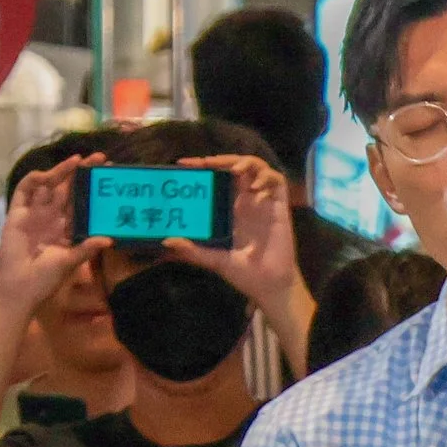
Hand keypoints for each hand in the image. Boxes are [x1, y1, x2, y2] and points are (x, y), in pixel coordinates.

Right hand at [0, 155, 110, 315]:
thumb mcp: (70, 262)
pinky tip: (48, 175)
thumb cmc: (45, 278)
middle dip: (82, 173)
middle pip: (68, 189)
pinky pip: (25, 190)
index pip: (82, 202)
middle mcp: (52, 217)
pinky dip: (35, 179)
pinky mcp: (17, 213)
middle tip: (99, 158)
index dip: (93, 189)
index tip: (109, 176)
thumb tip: (110, 239)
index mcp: (67, 227)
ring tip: (78, 161)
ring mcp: (35, 213)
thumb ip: (86, 249)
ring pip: (49, 185)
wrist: (19, 287)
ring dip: (62, 171)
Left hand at [164, 155, 305, 311]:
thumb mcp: (214, 261)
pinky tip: (256, 187)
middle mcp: (246, 201)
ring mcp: (263, 202)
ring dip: (246, 163)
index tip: (184, 164)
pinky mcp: (280, 207)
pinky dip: (267, 177)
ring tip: (235, 170)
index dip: (203, 167)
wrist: (270, 287)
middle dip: (221, 159)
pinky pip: (277, 181)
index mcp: (230, 210)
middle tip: (205, 162)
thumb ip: (193, 252)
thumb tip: (166, 242)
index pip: (217, 179)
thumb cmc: (245, 275)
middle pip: (235, 167)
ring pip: (257, 168)